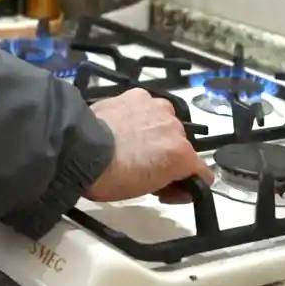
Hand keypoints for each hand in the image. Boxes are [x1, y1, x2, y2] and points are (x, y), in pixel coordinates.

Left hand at [84, 88, 212, 202]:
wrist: (82, 149)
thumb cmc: (112, 176)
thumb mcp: (148, 189)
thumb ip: (170, 181)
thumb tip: (175, 180)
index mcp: (182, 154)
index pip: (202, 171)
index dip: (187, 182)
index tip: (170, 187)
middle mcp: (175, 127)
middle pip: (181, 144)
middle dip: (168, 154)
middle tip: (145, 166)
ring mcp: (157, 108)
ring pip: (165, 122)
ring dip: (156, 132)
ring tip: (132, 142)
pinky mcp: (138, 95)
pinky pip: (147, 107)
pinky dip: (140, 115)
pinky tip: (123, 124)